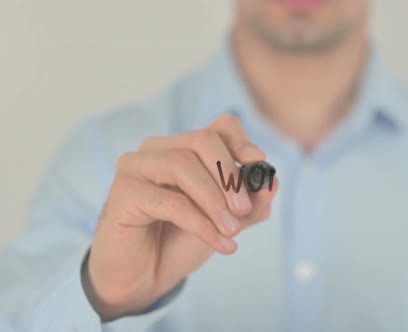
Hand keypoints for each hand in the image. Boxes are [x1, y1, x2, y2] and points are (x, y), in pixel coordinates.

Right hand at [82, 115, 278, 320]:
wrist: (145, 276)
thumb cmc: (183, 241)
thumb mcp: (228, 221)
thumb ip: (252, 203)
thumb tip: (273, 182)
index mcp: (184, 147)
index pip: (219, 127)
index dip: (242, 141)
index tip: (259, 162)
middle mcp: (157, 149)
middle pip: (202, 140)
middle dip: (230, 175)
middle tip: (244, 210)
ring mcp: (135, 167)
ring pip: (183, 165)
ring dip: (215, 200)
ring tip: (232, 230)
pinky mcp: (123, 193)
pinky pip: (170, 201)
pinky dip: (201, 223)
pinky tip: (220, 243)